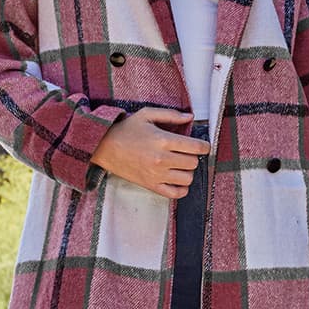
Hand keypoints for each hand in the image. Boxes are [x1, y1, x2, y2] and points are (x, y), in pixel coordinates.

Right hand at [90, 107, 210, 197]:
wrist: (104, 147)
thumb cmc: (126, 130)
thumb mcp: (147, 114)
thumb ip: (171, 115)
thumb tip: (191, 117)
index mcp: (163, 140)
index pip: (196, 147)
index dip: (204, 146)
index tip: (202, 145)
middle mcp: (161, 159)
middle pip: (193, 163)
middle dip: (194, 157)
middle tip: (186, 153)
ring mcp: (156, 175)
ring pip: (188, 179)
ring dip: (188, 172)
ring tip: (180, 165)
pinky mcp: (151, 185)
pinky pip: (176, 194)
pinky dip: (181, 188)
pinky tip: (177, 179)